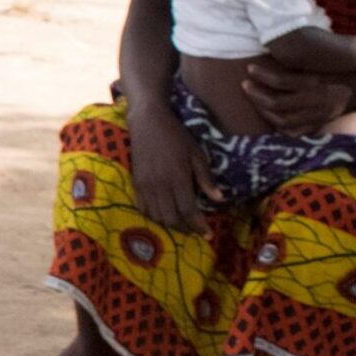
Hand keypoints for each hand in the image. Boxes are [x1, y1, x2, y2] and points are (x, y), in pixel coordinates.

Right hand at [128, 99, 218, 232]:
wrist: (148, 122)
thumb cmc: (177, 136)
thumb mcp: (197, 154)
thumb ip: (206, 178)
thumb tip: (219, 200)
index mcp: (178, 178)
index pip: (188, 211)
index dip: (198, 226)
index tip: (208, 234)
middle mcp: (160, 185)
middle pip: (171, 218)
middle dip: (185, 229)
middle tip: (196, 230)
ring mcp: (145, 185)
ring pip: (156, 216)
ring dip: (169, 224)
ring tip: (181, 225)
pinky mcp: (136, 182)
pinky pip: (143, 207)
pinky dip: (153, 216)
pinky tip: (163, 215)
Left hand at [243, 60, 352, 135]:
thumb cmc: (341, 68)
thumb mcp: (322, 62)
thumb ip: (301, 63)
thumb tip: (273, 52)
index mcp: (318, 83)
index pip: (282, 82)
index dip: (262, 75)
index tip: (249, 68)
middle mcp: (319, 102)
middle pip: (278, 104)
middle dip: (256, 95)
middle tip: (245, 85)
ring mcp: (319, 117)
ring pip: (283, 121)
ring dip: (263, 111)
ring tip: (253, 99)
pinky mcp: (320, 125)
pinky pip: (294, 132)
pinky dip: (278, 126)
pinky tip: (268, 116)